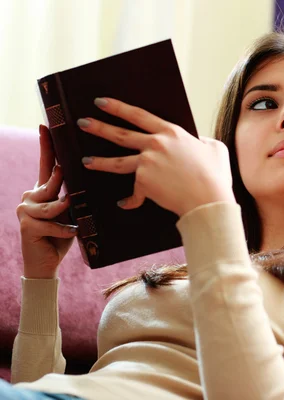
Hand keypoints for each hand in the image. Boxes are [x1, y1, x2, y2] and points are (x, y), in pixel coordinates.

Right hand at [16, 125, 77, 278]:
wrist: (45, 264)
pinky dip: (66, 230)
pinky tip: (69, 235)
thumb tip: (85, 183)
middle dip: (64, 185)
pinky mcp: (27, 224)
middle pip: (52, 182)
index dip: (46, 145)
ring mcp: (26, 208)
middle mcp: (31, 195)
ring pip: (54, 204)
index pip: (46, 164)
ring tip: (72, 224)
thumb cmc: (61, 236)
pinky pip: (53, 222)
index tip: (45, 125)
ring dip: (66, 214)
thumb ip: (73, 197)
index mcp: (43, 191)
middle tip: (71, 197)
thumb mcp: (71, 213)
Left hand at [77, 98, 234, 216]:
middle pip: (120, 135)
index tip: (101, 102)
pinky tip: (125, 203)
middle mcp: (155, 145)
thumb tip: (198, 142)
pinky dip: (131, 200)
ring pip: (117, 162)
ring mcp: (147, 164)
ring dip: (100, 161)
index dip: (118, 107)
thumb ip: (203, 141)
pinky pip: (134, 194)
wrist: (208, 200)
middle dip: (99, 127)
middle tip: (84, 123)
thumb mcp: (215, 149)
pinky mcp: (144, 183)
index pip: (138, 115)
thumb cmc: (215, 176)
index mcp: (171, 133)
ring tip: (87, 161)